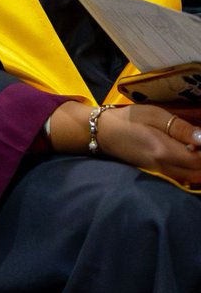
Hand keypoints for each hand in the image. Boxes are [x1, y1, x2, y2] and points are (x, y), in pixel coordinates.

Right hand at [51, 101, 200, 185]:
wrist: (101, 132)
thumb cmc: (127, 119)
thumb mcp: (153, 115)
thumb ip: (180, 127)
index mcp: (164, 151)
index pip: (200, 159)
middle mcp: (165, 166)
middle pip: (199, 173)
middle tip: (198, 142)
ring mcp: (161, 172)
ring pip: (193, 178)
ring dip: (199, 166)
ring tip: (194, 148)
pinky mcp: (158, 172)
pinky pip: (183, 177)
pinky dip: (193, 169)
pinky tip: (189, 155)